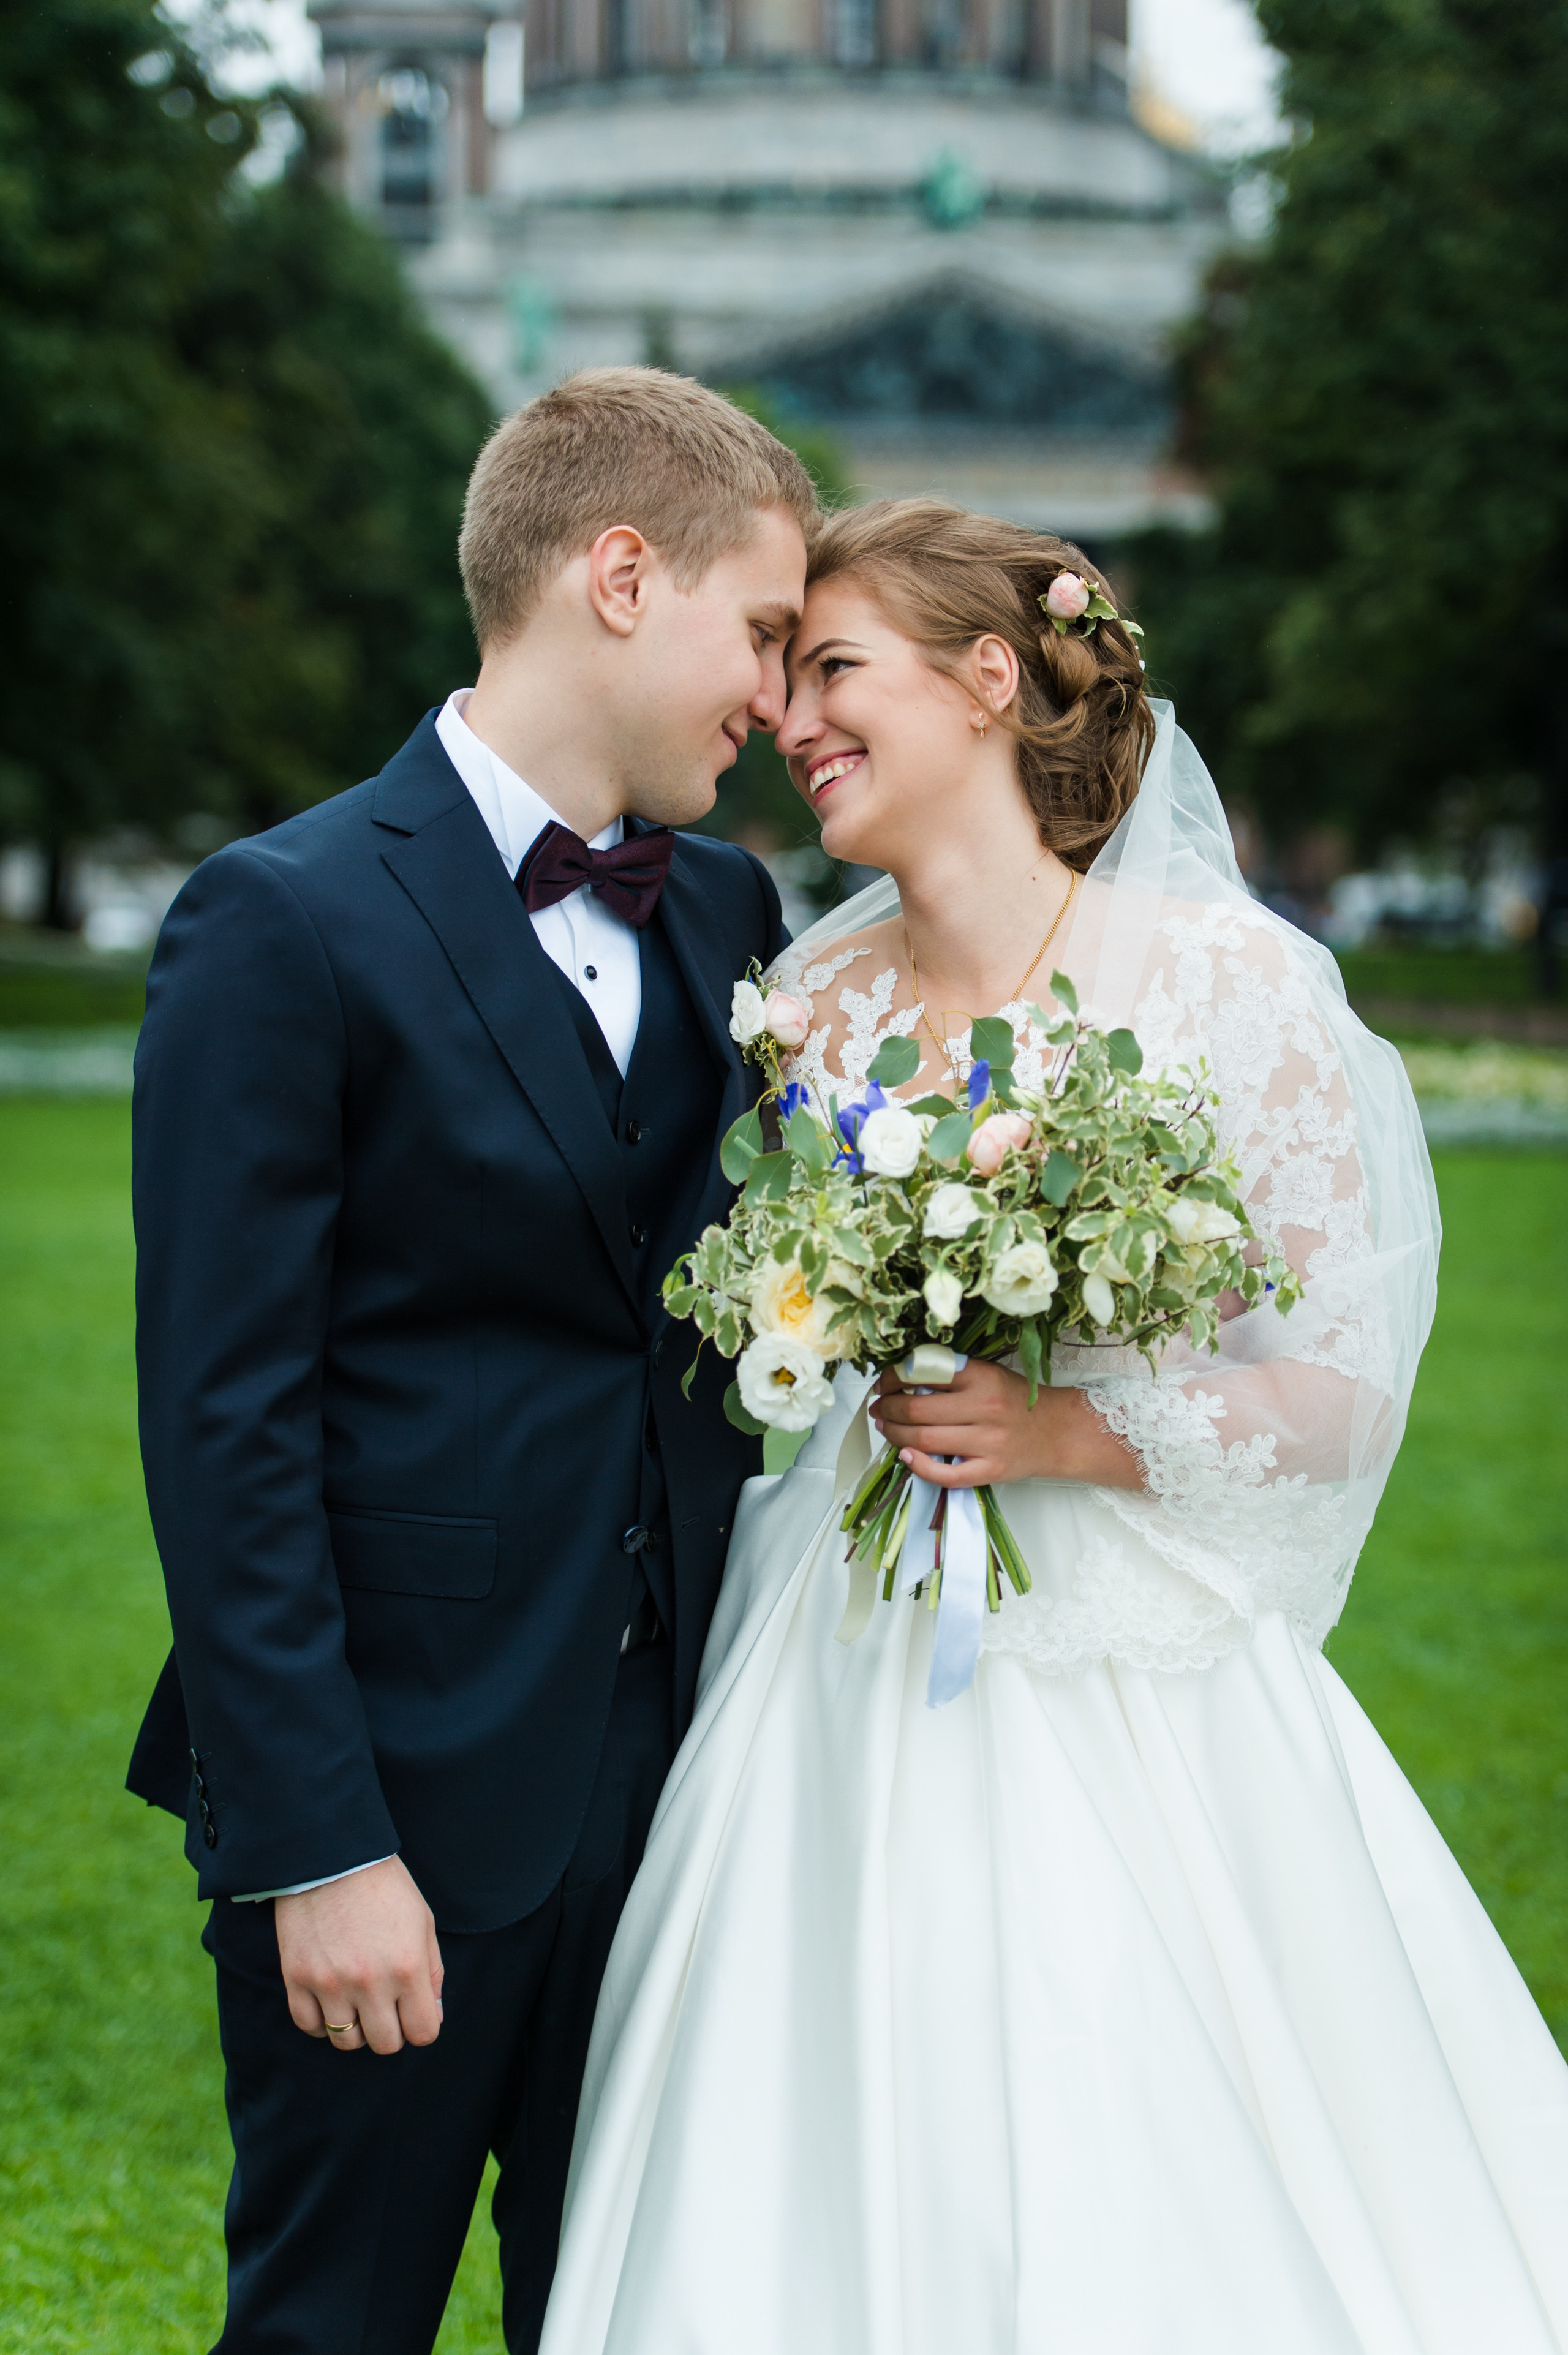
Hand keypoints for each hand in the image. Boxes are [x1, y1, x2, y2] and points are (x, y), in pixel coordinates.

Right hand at [274, 1855, 443, 2055]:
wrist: (332, 1855)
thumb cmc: (384, 1885)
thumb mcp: (422, 1922)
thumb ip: (432, 1972)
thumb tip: (433, 2014)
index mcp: (408, 1967)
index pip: (423, 2032)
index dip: (421, 2026)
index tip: (413, 2012)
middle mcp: (370, 1982)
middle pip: (385, 2044)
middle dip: (390, 2029)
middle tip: (385, 2006)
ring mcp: (330, 1984)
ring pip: (347, 2041)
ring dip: (356, 2027)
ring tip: (356, 2000)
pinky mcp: (297, 1978)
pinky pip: (310, 2026)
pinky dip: (321, 2021)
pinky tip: (330, 1999)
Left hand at [870, 1359, 1141, 1491]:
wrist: (1057, 1432)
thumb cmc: (1016, 1400)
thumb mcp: (988, 1374)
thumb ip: (951, 1375)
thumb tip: (901, 1379)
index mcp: (982, 1377)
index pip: (924, 1374)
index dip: (893, 1379)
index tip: (882, 1383)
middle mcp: (985, 1408)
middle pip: (917, 1410)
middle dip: (887, 1409)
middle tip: (877, 1408)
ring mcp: (988, 1443)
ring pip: (925, 1440)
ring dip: (894, 1434)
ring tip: (885, 1428)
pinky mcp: (991, 1471)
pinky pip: (946, 1474)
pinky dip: (919, 1466)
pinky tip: (905, 1455)